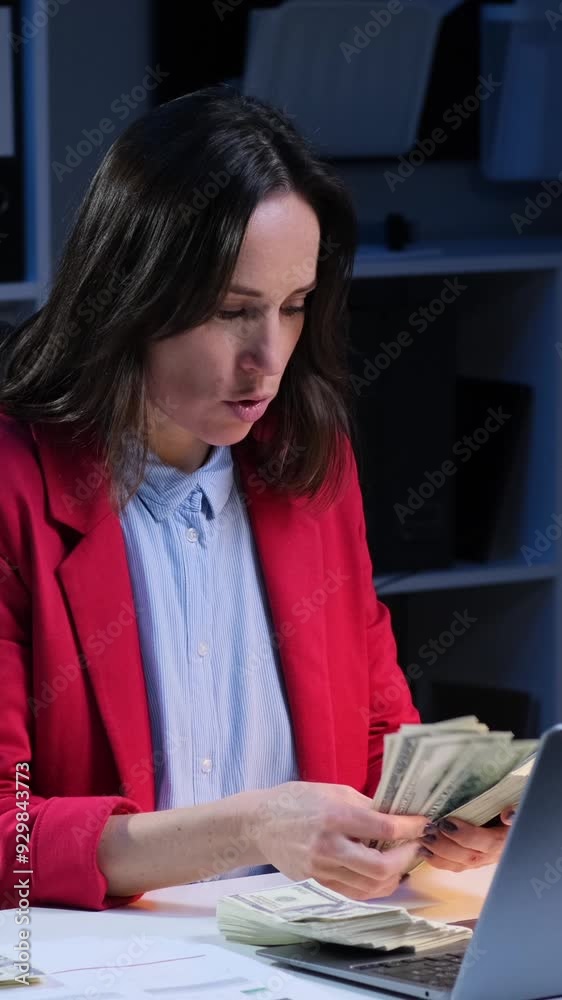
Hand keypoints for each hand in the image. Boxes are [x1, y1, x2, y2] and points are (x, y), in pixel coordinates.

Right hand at [251, 781, 427, 899]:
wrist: (259, 823)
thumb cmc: (297, 801)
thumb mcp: (333, 791)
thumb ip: (365, 805)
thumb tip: (397, 814)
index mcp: (334, 816)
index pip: (383, 826)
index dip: (410, 827)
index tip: (423, 823)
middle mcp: (329, 846)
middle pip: (381, 867)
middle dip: (406, 858)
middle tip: (415, 846)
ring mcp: (322, 870)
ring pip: (371, 886)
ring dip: (394, 876)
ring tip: (402, 860)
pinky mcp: (317, 884)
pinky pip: (354, 893)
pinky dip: (373, 885)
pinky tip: (381, 872)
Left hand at [418, 806, 515, 871]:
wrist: (521, 827)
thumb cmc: (515, 809)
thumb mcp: (520, 806)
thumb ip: (516, 811)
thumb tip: (508, 814)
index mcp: (506, 839)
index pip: (487, 842)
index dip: (466, 835)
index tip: (446, 823)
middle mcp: (495, 854)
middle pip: (470, 856)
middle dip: (445, 846)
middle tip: (427, 832)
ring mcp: (485, 860)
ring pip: (462, 864)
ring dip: (439, 856)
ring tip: (421, 844)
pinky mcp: (476, 861)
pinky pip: (458, 866)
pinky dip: (441, 862)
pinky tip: (426, 853)